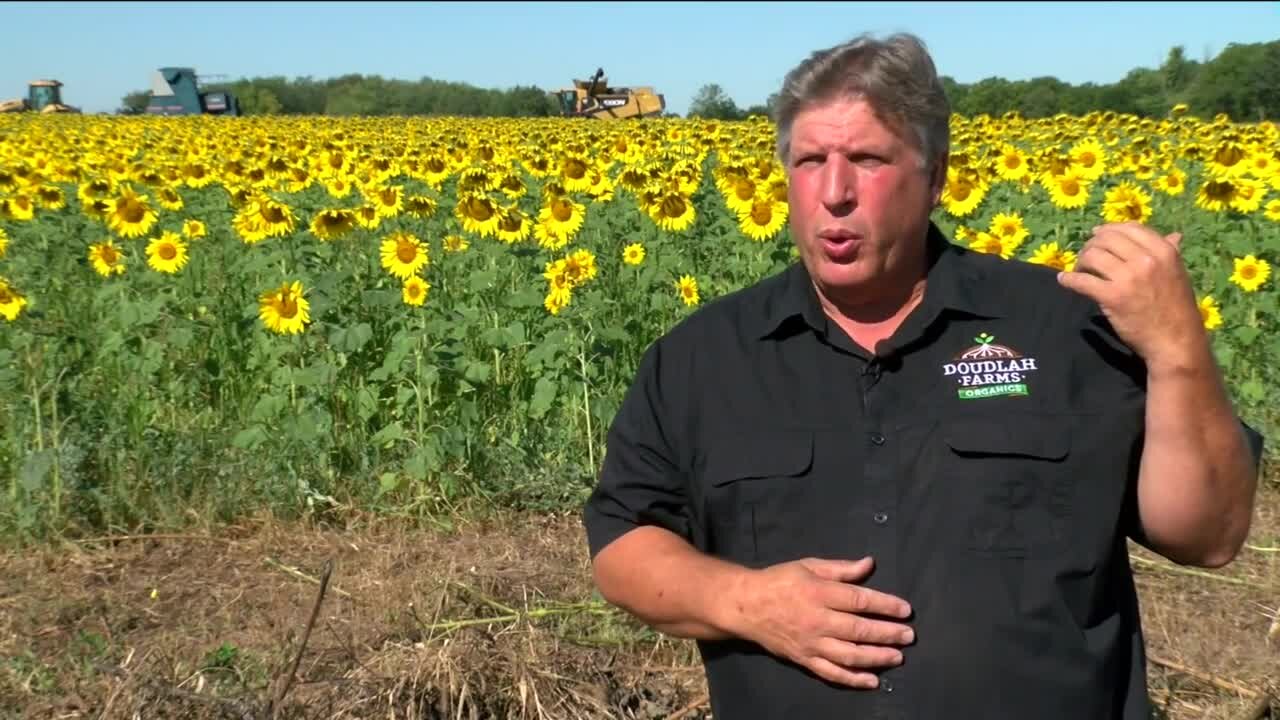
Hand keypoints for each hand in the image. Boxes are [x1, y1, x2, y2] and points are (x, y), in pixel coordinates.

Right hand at [732, 556, 913, 688]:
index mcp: (819, 593)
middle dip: (888, 634)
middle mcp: (817, 620)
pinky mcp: (804, 659)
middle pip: (859, 630)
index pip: (859, 600)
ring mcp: (811, 643)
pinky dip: (853, 680)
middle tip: (909, 636)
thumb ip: (841, 568)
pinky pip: (832, 673)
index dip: (885, 605)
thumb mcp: (808, 565)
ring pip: (850, 655)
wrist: (745, 606)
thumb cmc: (779, 581)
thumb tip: (869, 564)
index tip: (905, 610)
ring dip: (877, 658)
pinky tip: (872, 681)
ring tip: (897, 657)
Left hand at [1056, 222, 1206, 372]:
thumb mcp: (1178, 274)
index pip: (1129, 228)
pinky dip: (1068, 279)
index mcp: (1163, 251)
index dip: (1108, 229)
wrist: (1175, 341)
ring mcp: (1128, 277)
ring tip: (1079, 271)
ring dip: (1080, 261)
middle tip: (1086, 257)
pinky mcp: (1112, 296)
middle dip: (1091, 245)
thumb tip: (1174, 234)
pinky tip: (1064, 280)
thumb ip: (1171, 252)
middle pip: (1106, 239)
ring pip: (1092, 255)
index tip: (1096, 235)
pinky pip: (1082, 281)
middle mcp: (1146, 259)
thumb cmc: (1176, 308)